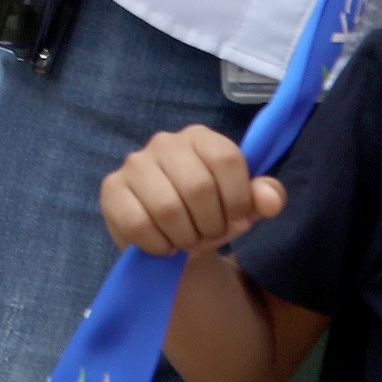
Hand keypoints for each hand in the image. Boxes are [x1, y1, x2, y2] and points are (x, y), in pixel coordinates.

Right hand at [99, 124, 282, 259]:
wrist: (173, 241)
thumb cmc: (212, 215)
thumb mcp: (245, 207)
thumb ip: (266, 197)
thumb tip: (270, 200)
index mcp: (201, 137)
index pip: (226, 158)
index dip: (237, 198)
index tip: (237, 219)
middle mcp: (165, 142)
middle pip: (198, 187)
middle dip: (211, 224)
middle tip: (209, 234)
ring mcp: (134, 164)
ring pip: (167, 208)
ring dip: (185, 237)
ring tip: (187, 240)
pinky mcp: (112, 189)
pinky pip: (138, 223)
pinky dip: (158, 244)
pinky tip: (163, 244)